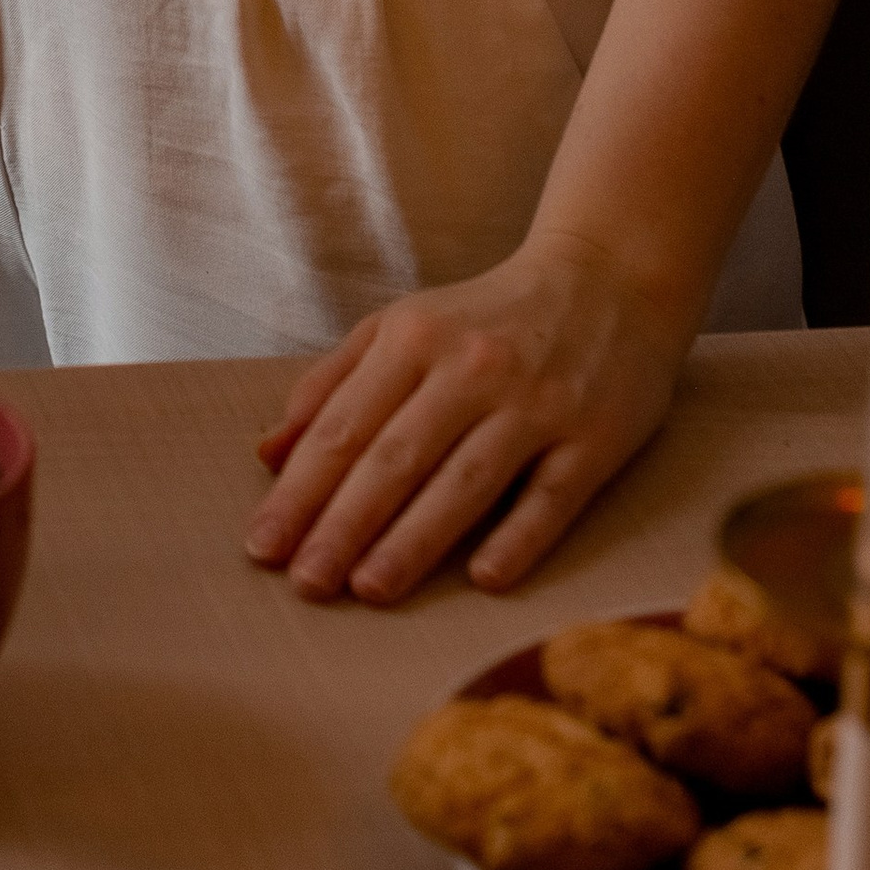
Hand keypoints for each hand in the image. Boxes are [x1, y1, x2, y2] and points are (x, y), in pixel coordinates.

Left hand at [246, 235, 691, 603]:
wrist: (606, 279)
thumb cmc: (484, 318)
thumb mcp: (401, 328)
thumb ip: (333, 385)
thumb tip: (270, 453)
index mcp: (412, 339)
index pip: (344, 427)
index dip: (300, 490)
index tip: (262, 546)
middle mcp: (470, 369)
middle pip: (396, 458)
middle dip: (344, 524)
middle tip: (306, 582)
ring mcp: (535, 404)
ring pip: (465, 481)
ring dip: (414, 539)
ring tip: (368, 590)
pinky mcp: (594, 438)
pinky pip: (551, 496)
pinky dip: (518, 537)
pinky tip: (482, 579)